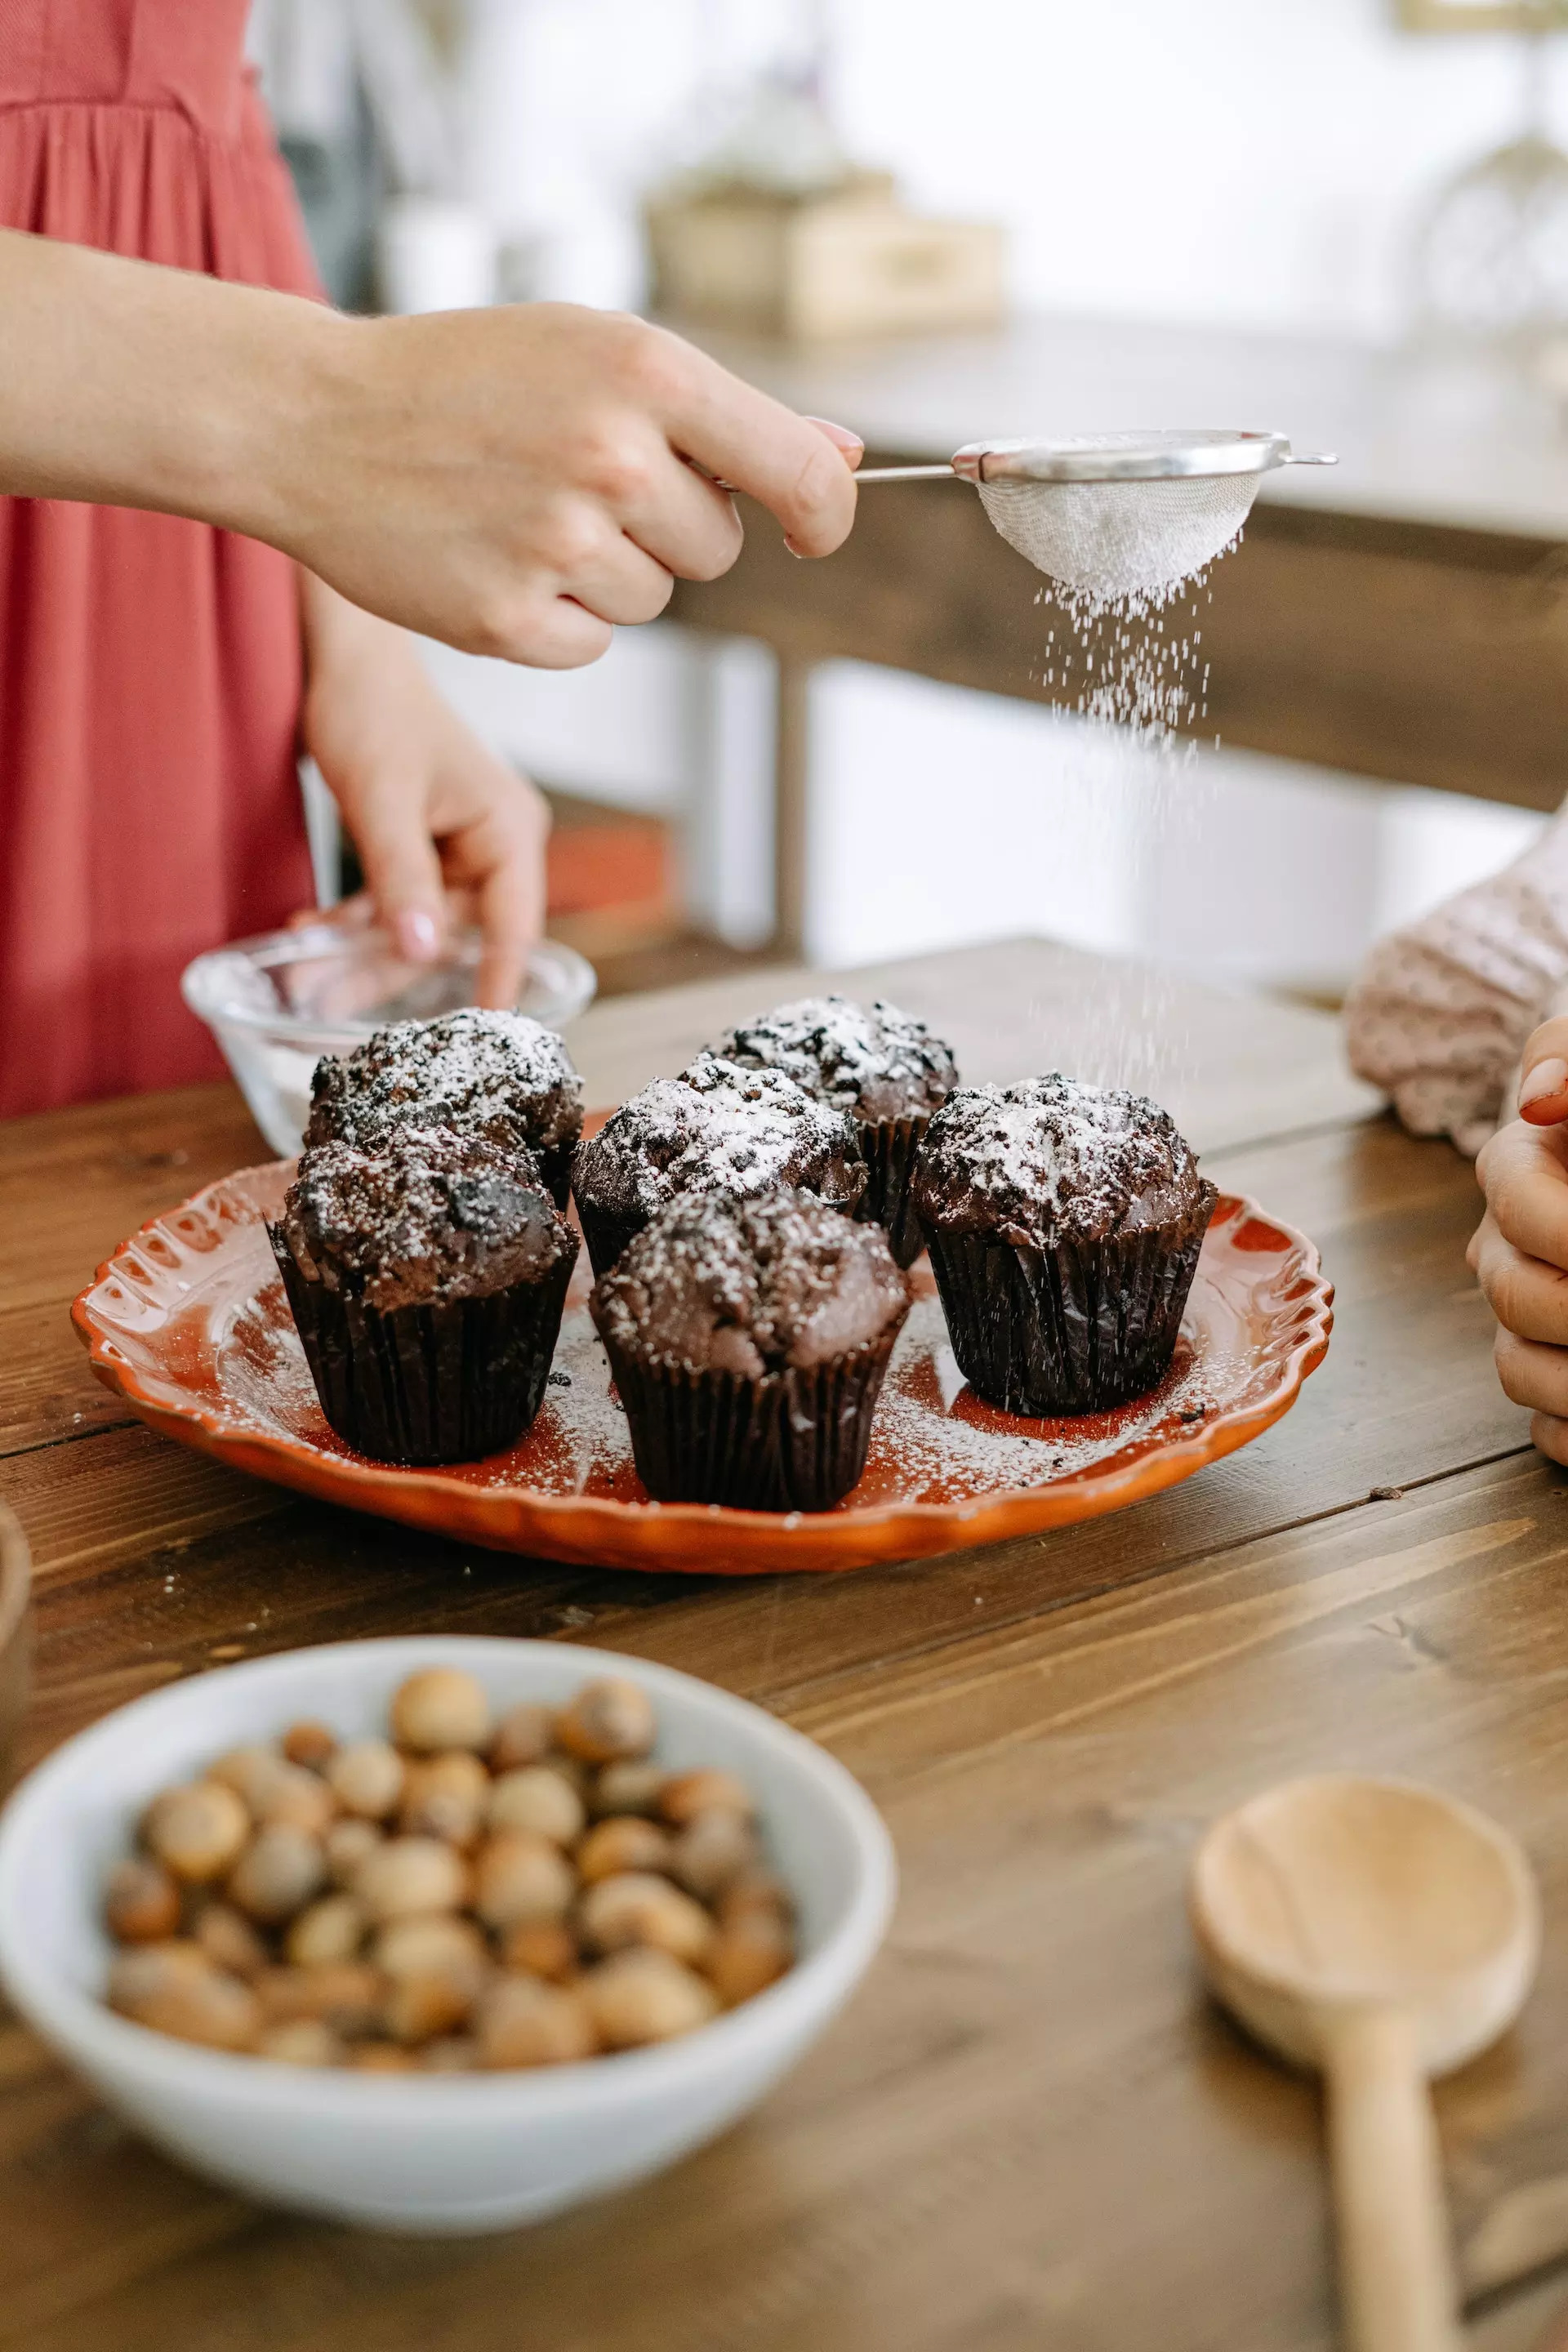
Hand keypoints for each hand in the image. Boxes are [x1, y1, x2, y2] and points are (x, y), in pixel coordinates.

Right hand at [0, 236, 862, 668]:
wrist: (313, 418)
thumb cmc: (463, 379)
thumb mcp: (592, 353)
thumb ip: (723, 414)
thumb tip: (844, 459)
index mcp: (646, 371)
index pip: (797, 474)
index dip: (824, 515)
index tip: (815, 531)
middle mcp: (612, 455)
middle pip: (716, 548)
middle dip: (671, 529)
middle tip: (578, 481)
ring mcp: (559, 543)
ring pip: (654, 598)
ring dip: (607, 573)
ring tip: (522, 513)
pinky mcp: (510, 620)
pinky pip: (592, 644)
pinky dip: (555, 619)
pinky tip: (494, 560)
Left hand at [299, 575, 548, 1008]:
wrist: (345, 655)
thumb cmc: (373, 711)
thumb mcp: (382, 802)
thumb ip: (402, 880)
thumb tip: (419, 951)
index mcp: (510, 831)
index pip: (515, 929)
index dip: (495, 985)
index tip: (476, 1038)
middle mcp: (498, 843)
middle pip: (456, 933)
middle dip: (393, 969)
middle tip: (329, 1005)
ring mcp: (463, 846)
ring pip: (421, 922)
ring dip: (365, 948)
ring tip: (306, 974)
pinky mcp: (428, 845)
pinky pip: (401, 899)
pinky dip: (361, 916)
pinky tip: (312, 928)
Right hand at [1470, 1014, 1567, 1462]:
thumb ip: (1566, 1055)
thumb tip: (1543, 1103)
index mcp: (1516, 1169)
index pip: (1519, 1204)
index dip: (1566, 1229)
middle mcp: (1507, 1246)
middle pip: (1515, 1297)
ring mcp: (1524, 1312)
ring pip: (1518, 1370)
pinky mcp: (1549, 1364)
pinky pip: (1543, 1426)